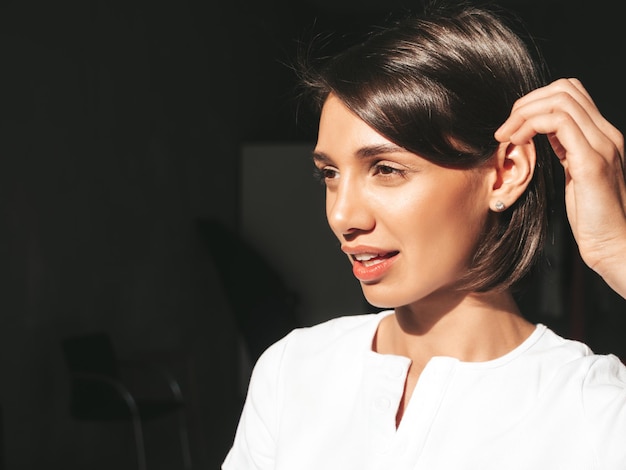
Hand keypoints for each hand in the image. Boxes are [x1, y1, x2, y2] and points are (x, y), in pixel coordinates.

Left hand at [495, 78, 625, 296]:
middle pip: (565, 89)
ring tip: (507, 135)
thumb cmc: (593, 218)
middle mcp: (606, 134)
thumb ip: (565, 150)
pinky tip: (518, 142)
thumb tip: (541, 134)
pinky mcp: (591, 162)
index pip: (570, 95)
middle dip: (526, 103)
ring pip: (560, 100)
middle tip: (505, 129)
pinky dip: (531, 125)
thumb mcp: (575, 175)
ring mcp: (602, 145)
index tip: (513, 126)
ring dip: (524, 113)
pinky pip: (559, 122)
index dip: (536, 102)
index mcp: (601, 136)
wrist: (614, 245)